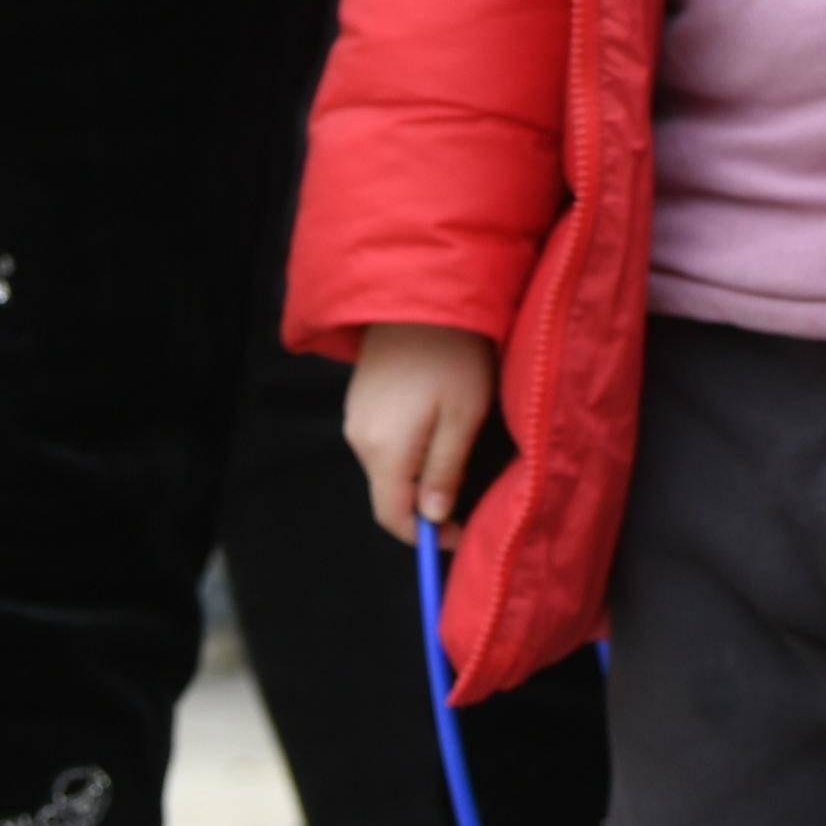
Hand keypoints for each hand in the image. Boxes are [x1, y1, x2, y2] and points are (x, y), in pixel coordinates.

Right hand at [345, 321, 500, 538]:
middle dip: (425, 501)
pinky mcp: (361, 396)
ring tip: (458, 451)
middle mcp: (358, 438)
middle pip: (388, 491)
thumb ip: (444, 470)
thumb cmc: (453, 354)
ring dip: (419, 471)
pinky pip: (383, 438)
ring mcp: (355, 414)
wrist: (422, 290)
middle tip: (469, 487)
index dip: (423, 535)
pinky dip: (409, 446)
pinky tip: (437, 423)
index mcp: (383, 449)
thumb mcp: (462, 416)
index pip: (391, 516)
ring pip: (387, 464)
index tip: (459, 532)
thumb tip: (432, 516)